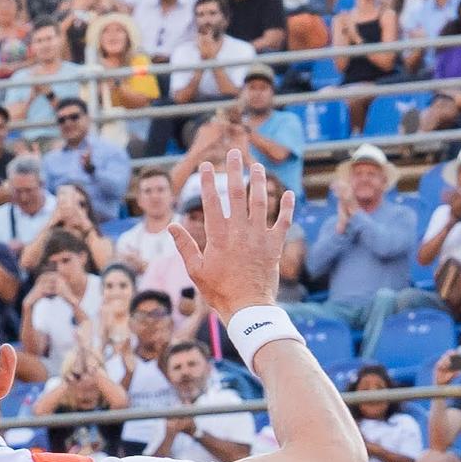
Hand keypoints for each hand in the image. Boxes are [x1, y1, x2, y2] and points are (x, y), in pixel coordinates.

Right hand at [167, 136, 292, 309]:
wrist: (248, 308)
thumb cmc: (219, 291)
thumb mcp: (196, 270)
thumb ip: (185, 246)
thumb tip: (171, 226)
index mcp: (218, 236)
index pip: (212, 201)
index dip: (208, 181)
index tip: (206, 165)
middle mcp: (239, 231)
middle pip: (237, 193)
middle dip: (235, 170)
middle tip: (235, 152)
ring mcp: (259, 237)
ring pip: (260, 202)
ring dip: (259, 181)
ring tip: (257, 166)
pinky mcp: (274, 245)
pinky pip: (283, 222)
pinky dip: (287, 207)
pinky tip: (289, 193)